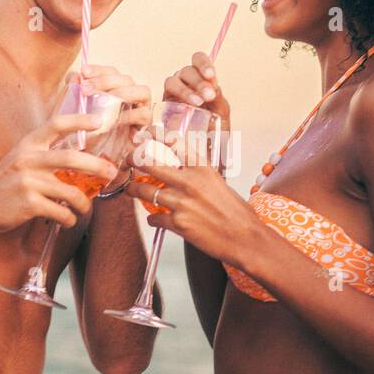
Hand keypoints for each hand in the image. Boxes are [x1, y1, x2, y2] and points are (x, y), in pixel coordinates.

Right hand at [0, 111, 117, 230]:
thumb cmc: (4, 181)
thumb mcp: (20, 158)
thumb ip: (43, 153)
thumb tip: (79, 157)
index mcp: (29, 145)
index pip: (55, 124)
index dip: (78, 120)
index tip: (99, 120)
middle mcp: (29, 160)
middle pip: (70, 158)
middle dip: (96, 165)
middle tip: (111, 172)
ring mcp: (28, 182)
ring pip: (70, 191)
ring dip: (83, 203)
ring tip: (85, 208)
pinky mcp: (28, 204)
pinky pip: (60, 211)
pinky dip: (69, 218)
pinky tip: (68, 220)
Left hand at [62, 63, 152, 129]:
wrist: (95, 161)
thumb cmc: (86, 133)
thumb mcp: (76, 111)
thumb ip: (74, 92)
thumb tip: (74, 76)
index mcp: (116, 89)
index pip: (111, 72)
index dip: (98, 69)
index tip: (83, 72)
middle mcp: (132, 96)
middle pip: (126, 78)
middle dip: (107, 80)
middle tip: (87, 89)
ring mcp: (142, 109)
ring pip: (143, 91)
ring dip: (124, 92)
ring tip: (105, 100)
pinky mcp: (147, 125)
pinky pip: (144, 114)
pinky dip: (129, 115)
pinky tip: (115, 120)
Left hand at [126, 148, 265, 266]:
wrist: (245, 239)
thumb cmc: (237, 213)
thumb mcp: (219, 183)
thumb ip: (199, 175)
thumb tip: (182, 171)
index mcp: (203, 168)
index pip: (173, 143)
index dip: (155, 135)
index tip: (145, 134)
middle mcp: (190, 182)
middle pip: (150, 163)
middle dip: (133, 160)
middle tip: (128, 161)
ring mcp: (182, 203)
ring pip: (145, 191)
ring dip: (134, 190)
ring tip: (131, 190)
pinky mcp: (178, 224)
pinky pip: (154, 217)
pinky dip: (152, 218)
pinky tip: (155, 219)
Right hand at [163, 52, 229, 131]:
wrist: (204, 146)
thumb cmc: (213, 127)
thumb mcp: (221, 111)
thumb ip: (218, 97)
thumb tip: (212, 87)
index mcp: (201, 78)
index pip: (199, 60)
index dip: (203, 64)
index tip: (211, 76)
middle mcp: (185, 81)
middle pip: (187, 70)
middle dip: (199, 82)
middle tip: (208, 96)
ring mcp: (173, 92)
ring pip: (173, 81)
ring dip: (185, 90)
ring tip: (198, 102)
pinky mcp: (165, 105)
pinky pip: (165, 95)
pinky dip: (175, 99)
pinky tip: (185, 108)